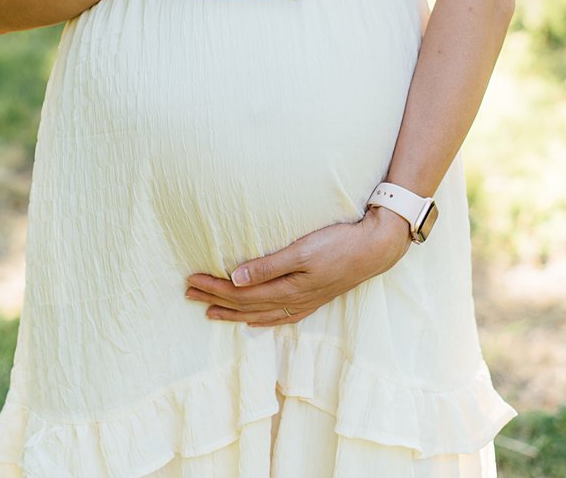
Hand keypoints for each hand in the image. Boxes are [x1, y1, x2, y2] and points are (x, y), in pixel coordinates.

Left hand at [185, 206, 412, 325]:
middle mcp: (293, 301)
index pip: (240, 292)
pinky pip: (280, 317)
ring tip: (210, 312)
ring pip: (259, 314)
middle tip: (189, 294)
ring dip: (233, 312)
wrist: (376, 249)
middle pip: (245, 304)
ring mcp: (304, 303)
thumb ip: (268, 266)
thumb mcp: (302, 251)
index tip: (191, 281)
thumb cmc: (339, 243)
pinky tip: (253, 321)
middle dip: (215, 299)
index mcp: (287, 288)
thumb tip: (235, 279)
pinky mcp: (314, 299)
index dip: (214, 288)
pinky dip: (261, 320)